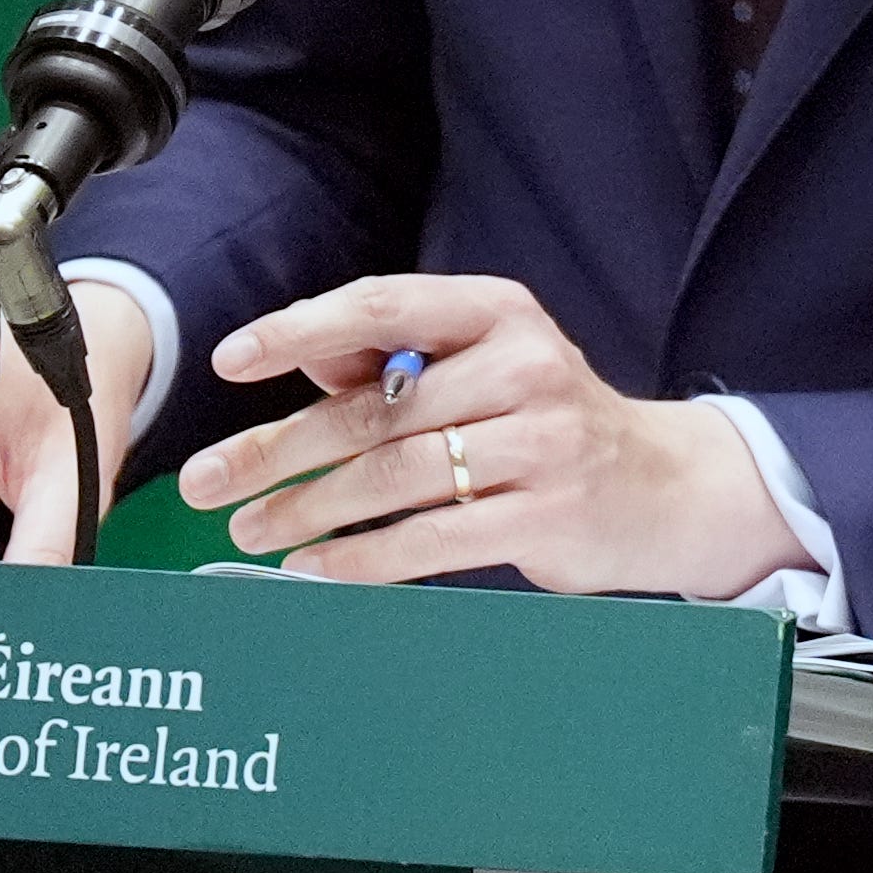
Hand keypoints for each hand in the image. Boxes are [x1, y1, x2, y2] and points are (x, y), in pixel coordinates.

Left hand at [173, 271, 799, 597]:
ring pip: (393, 476)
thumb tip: (304, 358)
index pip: (384, 305)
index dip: (300, 328)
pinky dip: (361, 558)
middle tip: (207, 482)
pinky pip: (430, 539)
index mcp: (501, 314)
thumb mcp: (486, 368)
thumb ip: (399, 359)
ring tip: (252, 530)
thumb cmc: (549, 424)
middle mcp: (525, 367)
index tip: (232, 360)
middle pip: (374, 408)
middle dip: (277, 448)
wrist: (665, 487)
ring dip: (308, 509)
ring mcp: (541, 443)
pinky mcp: (548, 515)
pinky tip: (314, 568)